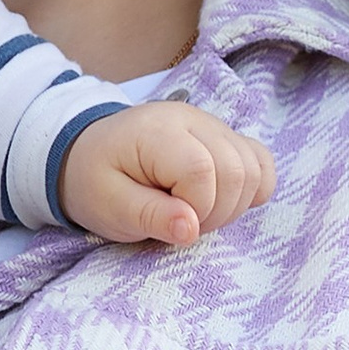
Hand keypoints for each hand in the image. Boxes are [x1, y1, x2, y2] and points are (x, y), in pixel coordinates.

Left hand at [59, 102, 274, 248]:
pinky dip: (251, 189)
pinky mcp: (225, 138)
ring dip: (233, 204)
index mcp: (157, 132)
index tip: (170, 223)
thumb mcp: (108, 206)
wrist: (88, 154)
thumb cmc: (94, 181)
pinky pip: (260, 161)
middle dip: (216, 212)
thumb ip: (149, 216)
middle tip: (182, 222)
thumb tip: (191, 229)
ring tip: (196, 212)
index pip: (202, 171)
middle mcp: (192, 119)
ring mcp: (213, 125)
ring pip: (254, 168)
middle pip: (237, 170)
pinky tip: (221, 200)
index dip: (195, 209)